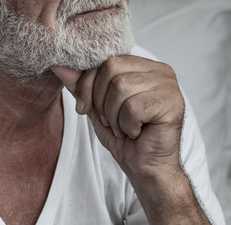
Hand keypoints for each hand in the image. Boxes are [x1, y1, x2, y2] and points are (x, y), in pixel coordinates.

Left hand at [51, 55, 184, 180]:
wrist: (148, 170)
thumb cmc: (127, 140)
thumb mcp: (96, 108)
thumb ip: (81, 85)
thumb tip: (59, 65)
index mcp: (143, 66)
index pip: (106, 59)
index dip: (88, 84)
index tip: (86, 107)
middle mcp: (159, 69)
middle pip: (111, 68)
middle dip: (101, 101)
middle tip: (111, 121)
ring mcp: (168, 85)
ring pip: (121, 87)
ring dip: (114, 116)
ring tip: (125, 128)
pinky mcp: (172, 102)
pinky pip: (133, 107)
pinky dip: (128, 125)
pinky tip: (137, 132)